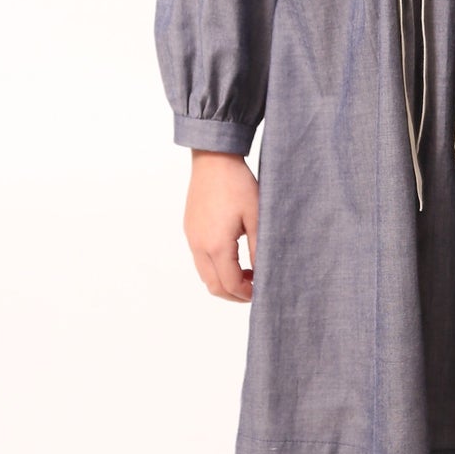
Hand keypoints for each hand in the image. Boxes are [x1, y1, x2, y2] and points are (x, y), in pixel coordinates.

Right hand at [184, 151, 258, 302]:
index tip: (263, 290)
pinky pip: (200, 260)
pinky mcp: (190, 229)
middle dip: (234, 294)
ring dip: (224, 281)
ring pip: (205, 275)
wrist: (213, 158)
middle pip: (213, 287)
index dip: (248, 294)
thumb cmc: (237, 184)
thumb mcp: (256, 217)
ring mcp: (192, 238)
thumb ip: (259, 249)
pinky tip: (233, 255)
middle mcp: (199, 245)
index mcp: (216, 245)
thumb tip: (264, 273)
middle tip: (255, 288)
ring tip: (246, 272)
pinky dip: (216, 267)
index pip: (231, 284)